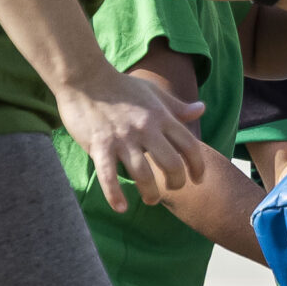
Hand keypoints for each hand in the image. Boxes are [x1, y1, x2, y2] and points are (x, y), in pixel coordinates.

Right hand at [55, 66, 208, 211]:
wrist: (84, 77)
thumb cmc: (121, 86)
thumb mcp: (154, 92)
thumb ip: (177, 106)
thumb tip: (202, 109)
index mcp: (161, 116)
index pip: (189, 146)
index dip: (198, 166)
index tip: (198, 180)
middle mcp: (145, 129)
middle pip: (171, 164)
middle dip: (177, 182)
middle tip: (173, 189)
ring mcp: (122, 138)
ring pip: (143, 174)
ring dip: (151, 193)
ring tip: (152, 199)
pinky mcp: (99, 146)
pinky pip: (109, 176)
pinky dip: (115, 195)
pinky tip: (121, 207)